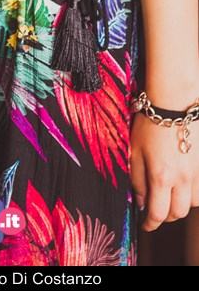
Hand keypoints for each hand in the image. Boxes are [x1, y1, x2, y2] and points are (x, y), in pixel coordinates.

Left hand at [131, 113, 198, 229]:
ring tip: (170, 196)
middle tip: (156, 211)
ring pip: (193, 203)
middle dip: (165, 216)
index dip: (150, 224)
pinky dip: (193, 192)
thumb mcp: (134, 149)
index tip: (145, 225)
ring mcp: (197, 172)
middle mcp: (182, 179)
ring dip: (181, 204)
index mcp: (161, 176)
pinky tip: (184, 184)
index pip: (158, 214)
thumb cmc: (150, 121)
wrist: (175, 101)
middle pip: (178, 213)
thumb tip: (140, 201)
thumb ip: (136, 178)